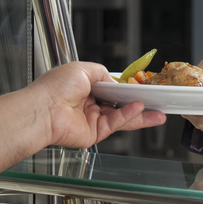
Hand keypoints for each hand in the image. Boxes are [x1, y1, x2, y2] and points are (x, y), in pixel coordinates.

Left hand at [29, 61, 166, 148]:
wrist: (44, 109)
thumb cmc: (54, 88)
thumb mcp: (82, 69)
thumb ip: (102, 73)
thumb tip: (116, 81)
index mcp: (84, 88)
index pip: (111, 89)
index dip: (127, 88)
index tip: (142, 87)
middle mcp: (88, 105)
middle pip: (119, 105)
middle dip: (139, 104)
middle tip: (157, 102)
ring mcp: (92, 121)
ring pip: (121, 117)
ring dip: (140, 114)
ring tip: (158, 111)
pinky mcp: (94, 134)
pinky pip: (115, 123)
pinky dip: (128, 116)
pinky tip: (139, 109)